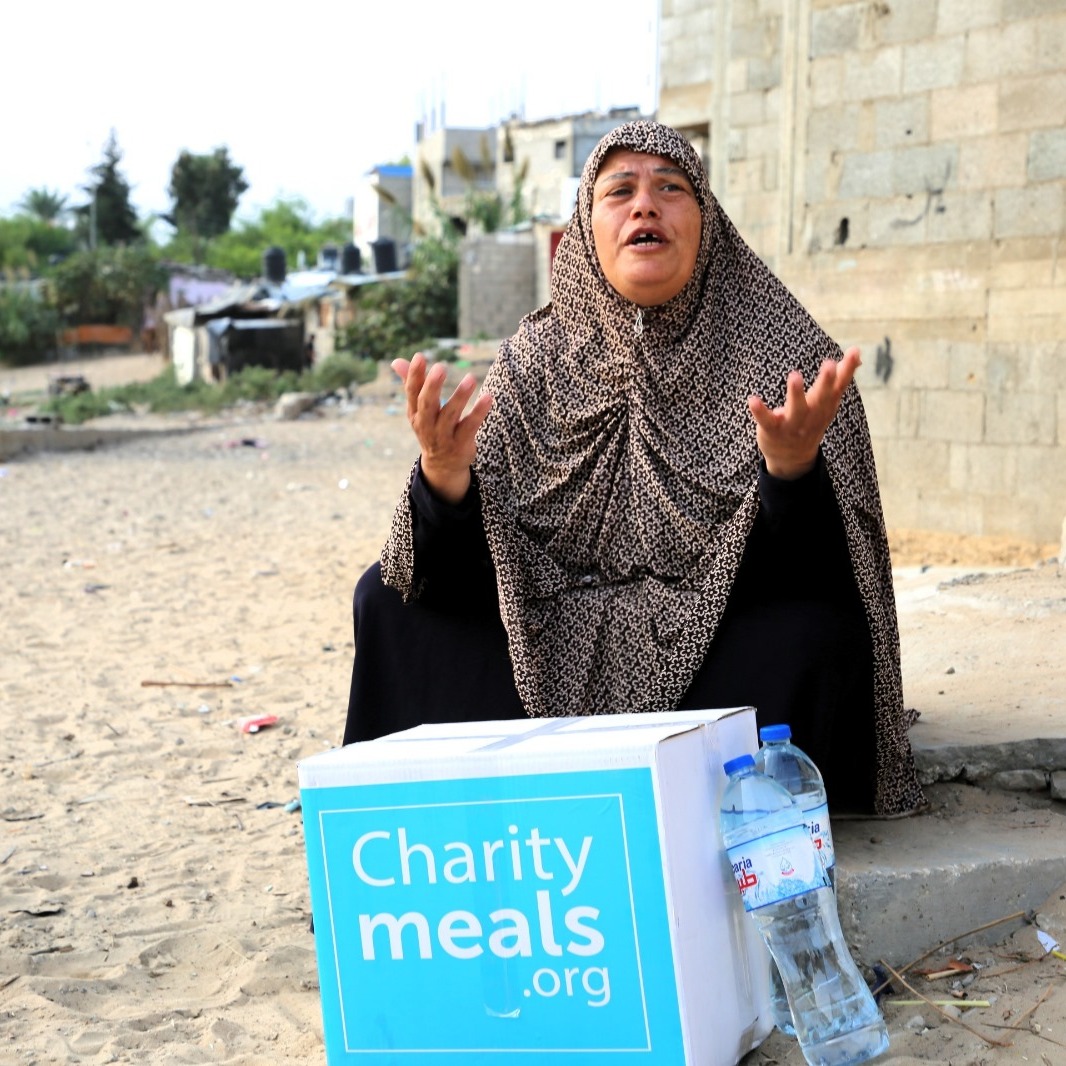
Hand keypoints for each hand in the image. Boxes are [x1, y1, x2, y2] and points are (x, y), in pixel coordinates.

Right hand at [393, 351, 492, 502]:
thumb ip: (411, 384)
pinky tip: (488, 397)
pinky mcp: (461, 444)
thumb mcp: (419, 410)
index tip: (420, 356)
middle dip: (433, 386)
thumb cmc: (431, 429)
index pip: (412, 392)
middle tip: (440, 367)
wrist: (442, 466)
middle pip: (427, 404)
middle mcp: (427, 425)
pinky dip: (479, 412)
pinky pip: (470, 426)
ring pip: (450, 415)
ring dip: (459, 397)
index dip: (415, 375)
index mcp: (415, 414)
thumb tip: (396, 361)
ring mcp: (443, 436)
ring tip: (470, 378)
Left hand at [747, 347, 860, 479]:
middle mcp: (812, 416)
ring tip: (795, 375)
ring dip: (796, 394)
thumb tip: (857, 352)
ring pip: (796, 410)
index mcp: (825, 407)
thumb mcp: (826, 402)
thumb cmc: (810, 421)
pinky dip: (759, 411)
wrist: (791, 459)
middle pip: (821, 399)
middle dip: (825, 382)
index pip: (839, 387)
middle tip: (830, 363)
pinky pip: (766, 421)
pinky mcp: (772, 430)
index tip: (854, 351)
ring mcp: (792, 425)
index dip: (846, 370)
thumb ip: (839, 378)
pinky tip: (752, 400)